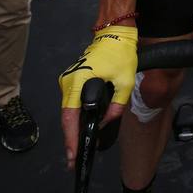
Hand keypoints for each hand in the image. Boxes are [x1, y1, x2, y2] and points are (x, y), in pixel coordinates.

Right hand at [59, 25, 137, 169]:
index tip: (72, 154)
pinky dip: (75, 117)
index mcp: (77, 82)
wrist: (114, 33)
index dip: (70, 138)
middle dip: (70, 138)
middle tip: (73, 160)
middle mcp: (68, 81)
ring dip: (72, 128)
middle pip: (66, 116)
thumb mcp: (125, 81)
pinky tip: (80, 130)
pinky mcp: (73, 79)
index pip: (70, 116)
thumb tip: (106, 123)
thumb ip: (117, 105)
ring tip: (77, 149)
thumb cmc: (120, 54)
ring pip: (69, 110)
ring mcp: (68, 79)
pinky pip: (72, 102)